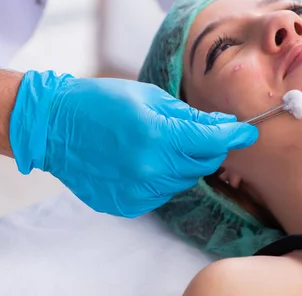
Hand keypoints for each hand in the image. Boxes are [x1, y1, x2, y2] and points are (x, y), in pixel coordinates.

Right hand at [9, 71, 257, 216]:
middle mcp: (150, 170)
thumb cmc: (100, 101)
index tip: (247, 131)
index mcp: (157, 136)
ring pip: (183, 181)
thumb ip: (189, 116)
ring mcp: (137, 191)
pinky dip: (161, 177)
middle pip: (202, 165)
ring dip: (183, 162)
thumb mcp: (149, 96)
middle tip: (200, 131)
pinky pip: (160, 193)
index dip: (234, 135)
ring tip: (160, 142)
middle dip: (207, 147)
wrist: (55, 126)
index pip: (213, 142)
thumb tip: (222, 126)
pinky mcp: (126, 204)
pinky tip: (143, 159)